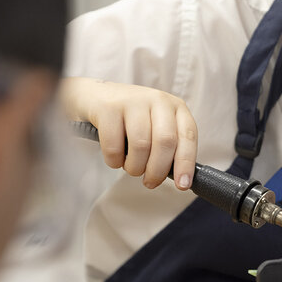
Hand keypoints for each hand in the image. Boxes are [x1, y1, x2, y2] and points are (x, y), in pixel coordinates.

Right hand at [60, 77, 196, 189]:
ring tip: (131, 167)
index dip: (186, 163)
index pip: (187, 137)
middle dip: (158, 170)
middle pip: (165, 142)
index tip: (182, 185)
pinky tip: (114, 158)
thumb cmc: (130, 120)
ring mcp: (133, 101)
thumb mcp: (155, 126)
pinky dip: (114, 160)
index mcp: (176, 107)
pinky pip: (114, 145)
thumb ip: (169, 147)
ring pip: (141, 145)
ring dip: (135, 167)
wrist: (94, 96)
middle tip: (150, 182)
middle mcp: (158, 100)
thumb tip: (180, 179)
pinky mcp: (108, 108)